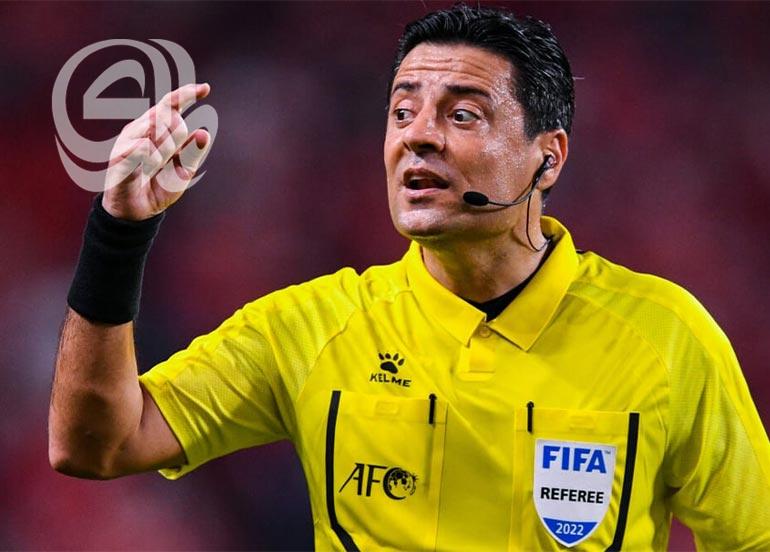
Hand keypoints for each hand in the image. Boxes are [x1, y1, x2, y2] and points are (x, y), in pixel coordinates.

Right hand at [102, 83, 211, 220]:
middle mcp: (141, 128)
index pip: (171, 104)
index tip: (206, 88)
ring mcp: (128, 139)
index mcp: (156, 129)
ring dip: (165, 152)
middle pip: (170, 117)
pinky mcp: (120, 153)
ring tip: (155, 167)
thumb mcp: (184, 170)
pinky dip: (152, 161)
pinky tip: (145, 170)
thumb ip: (193, 152)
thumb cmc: (159, 187)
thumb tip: (204, 132)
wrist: (138, 211)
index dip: (187, 94)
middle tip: (168, 159)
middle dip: (178, 139)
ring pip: (158, 130)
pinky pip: (144, 147)